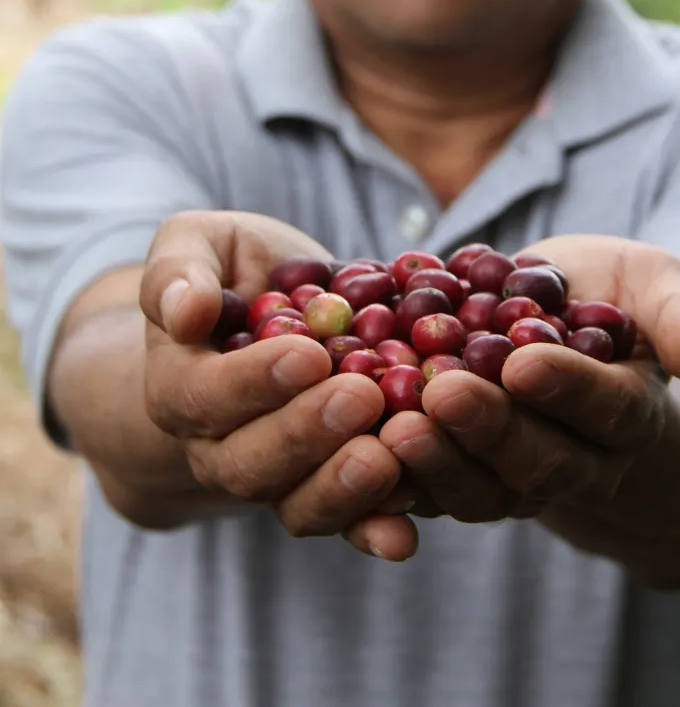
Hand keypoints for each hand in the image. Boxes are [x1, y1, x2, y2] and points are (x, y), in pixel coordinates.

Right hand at [140, 210, 417, 559]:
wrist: (268, 310)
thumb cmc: (231, 270)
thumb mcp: (195, 244)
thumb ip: (177, 271)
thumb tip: (184, 313)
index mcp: (178, 384)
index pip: (204, 396)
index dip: (255, 381)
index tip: (310, 353)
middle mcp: (216, 446)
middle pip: (249, 463)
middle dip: (307, 434)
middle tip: (364, 395)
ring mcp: (273, 475)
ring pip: (295, 503)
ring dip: (342, 489)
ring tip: (390, 457)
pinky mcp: (325, 485)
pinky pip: (344, 521)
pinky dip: (374, 528)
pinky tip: (406, 532)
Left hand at [378, 236, 679, 526]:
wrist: (564, 329)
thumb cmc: (615, 297)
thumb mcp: (656, 286)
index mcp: (631, 413)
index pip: (608, 410)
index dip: (568, 389)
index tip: (524, 359)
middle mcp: (580, 462)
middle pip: (540, 460)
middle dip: (490, 427)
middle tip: (441, 390)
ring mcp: (517, 479)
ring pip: (482, 490)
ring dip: (438, 462)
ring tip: (393, 423)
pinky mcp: (461, 478)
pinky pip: (430, 492)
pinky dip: (395, 477)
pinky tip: (355, 445)